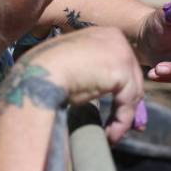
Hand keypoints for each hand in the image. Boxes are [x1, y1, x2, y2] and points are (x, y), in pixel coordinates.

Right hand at [25, 27, 144, 142]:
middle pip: (131, 77)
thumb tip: (101, 91)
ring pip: (132, 91)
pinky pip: (128, 102)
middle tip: (119, 128)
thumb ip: (92, 76)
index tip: (115, 113)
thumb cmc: (46, 73)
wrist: (38, 74)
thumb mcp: (76, 70)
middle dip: (127, 106)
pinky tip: (110, 135)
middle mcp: (115, 37)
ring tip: (110, 135)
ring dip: (123, 118)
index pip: (121, 65)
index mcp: (103, 34)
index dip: (120, 92)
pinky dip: (121, 122)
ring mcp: (121, 51)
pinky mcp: (122, 69)